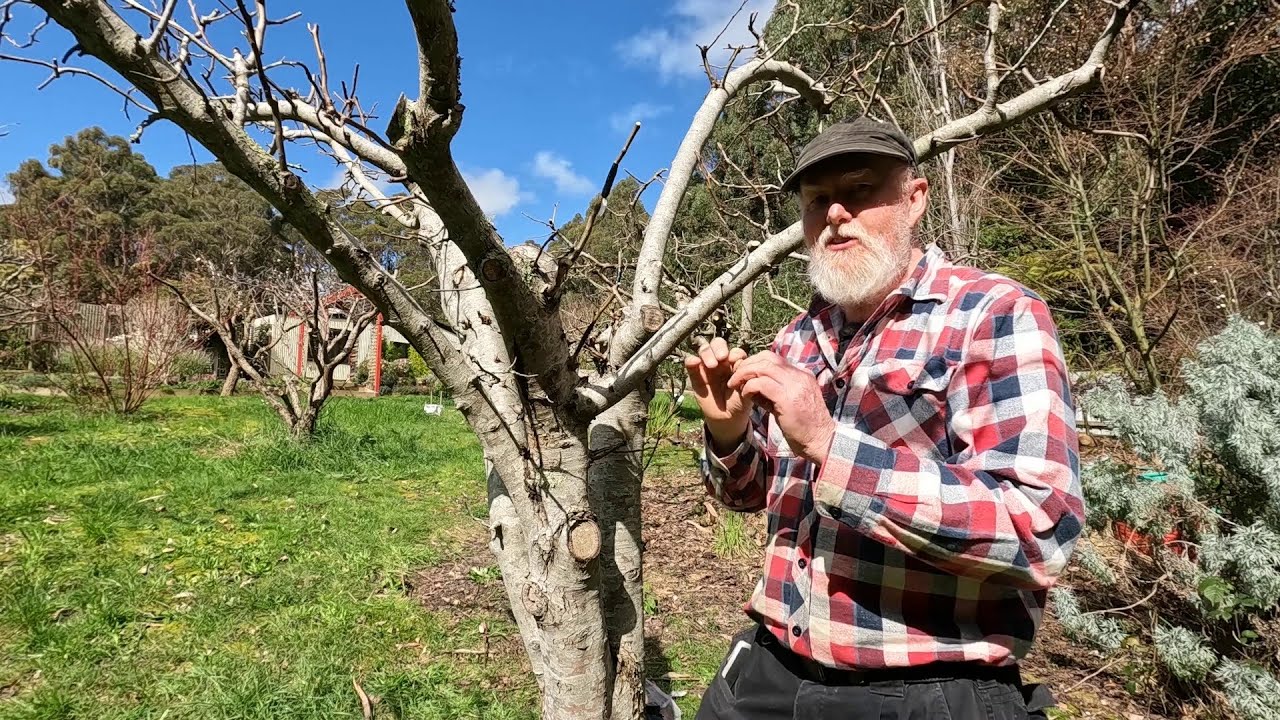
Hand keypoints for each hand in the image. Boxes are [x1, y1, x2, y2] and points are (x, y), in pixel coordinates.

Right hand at [683, 337, 750, 453]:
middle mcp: (721, 362)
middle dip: (719, 347)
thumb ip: (745, 378)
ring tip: (711, 365)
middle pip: (717, 344)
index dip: (735, 354)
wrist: (727, 418)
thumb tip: (739, 365)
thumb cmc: (739, 402)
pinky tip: (695, 362)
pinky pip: (690, 362)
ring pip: (704, 349)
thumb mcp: (746, 391)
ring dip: (707, 352)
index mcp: (736, 363)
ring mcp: (707, 367)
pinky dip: (691, 359)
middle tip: (721, 358)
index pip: (734, 351)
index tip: (735, 362)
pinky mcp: (695, 374)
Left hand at [728, 352, 835, 462]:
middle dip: (747, 364)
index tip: (743, 373)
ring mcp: (795, 385)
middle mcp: (800, 376)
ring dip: (744, 373)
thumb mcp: (788, 404)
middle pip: (767, 357)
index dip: (755, 363)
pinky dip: (749, 386)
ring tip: (734, 384)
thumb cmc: (805, 428)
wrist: (822, 442)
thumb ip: (772, 393)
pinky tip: (744, 394)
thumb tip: (750, 386)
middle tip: (734, 376)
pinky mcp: (788, 398)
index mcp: (802, 375)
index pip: (775, 359)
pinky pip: (762, 384)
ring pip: (763, 367)